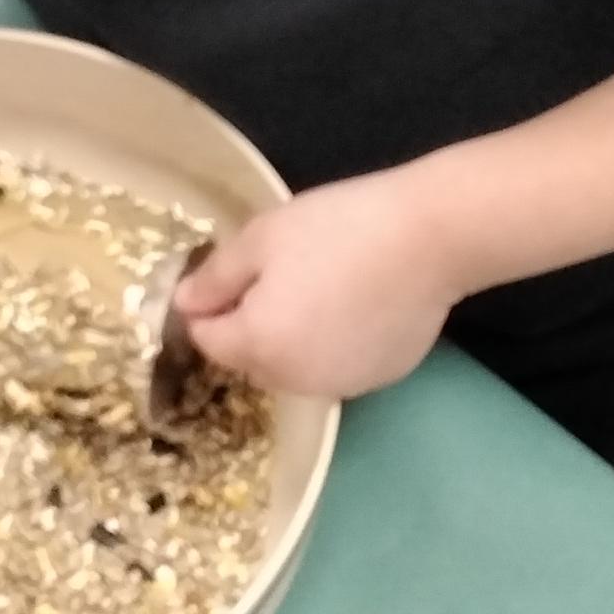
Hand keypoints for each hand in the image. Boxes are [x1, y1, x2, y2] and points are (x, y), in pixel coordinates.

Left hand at [171, 170, 462, 400]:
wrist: (430, 238)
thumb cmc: (338, 228)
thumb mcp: (263, 237)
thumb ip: (215, 277)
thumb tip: (183, 304)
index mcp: (258, 346)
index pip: (208, 340)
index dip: (208, 306)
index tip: (230, 271)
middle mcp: (295, 381)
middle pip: (250, 359)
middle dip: (251, 325)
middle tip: (281, 272)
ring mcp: (342, 384)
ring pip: (294, 366)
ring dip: (292, 339)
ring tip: (322, 286)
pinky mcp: (381, 377)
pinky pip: (337, 365)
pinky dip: (335, 344)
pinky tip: (357, 304)